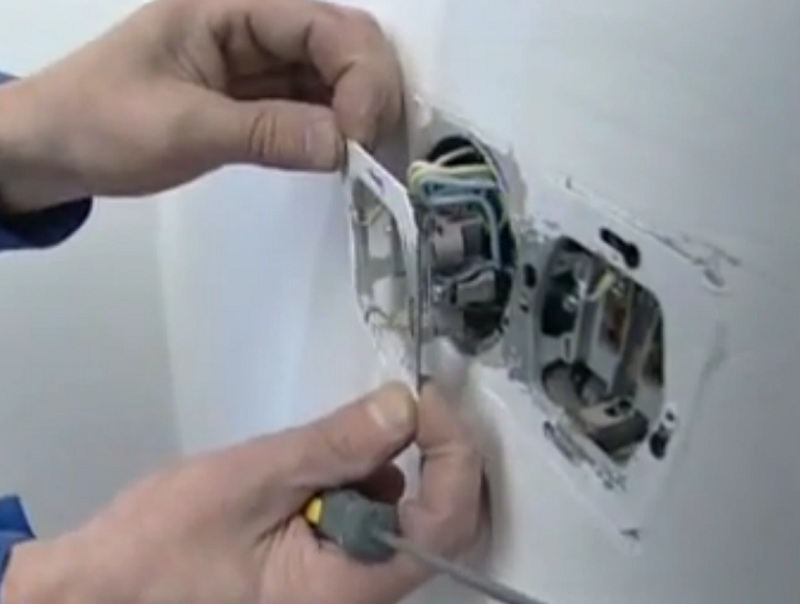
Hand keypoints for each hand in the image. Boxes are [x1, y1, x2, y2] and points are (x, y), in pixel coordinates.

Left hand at [0, 0, 402, 211]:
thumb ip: (267, 133)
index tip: (360, 138)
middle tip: (371, 153)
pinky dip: (335, 130)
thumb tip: (347, 149)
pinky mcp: (258, 96)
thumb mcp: (182, 129)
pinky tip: (344, 157)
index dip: (358, 74)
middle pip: (342, 42)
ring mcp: (258, 62)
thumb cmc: (101, 125)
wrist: (54, 148)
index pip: (320, 24)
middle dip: (369, 91)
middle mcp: (253, 25)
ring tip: (364, 163)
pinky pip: (314, 104)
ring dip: (359, 114)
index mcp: (228, 8)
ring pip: (335, 75)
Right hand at [2, 382, 482, 603]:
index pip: (443, 527)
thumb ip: (332, 445)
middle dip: (418, 453)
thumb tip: (405, 405)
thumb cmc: (162, 546)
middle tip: (385, 404)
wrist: (103, 587)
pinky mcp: (322, 565)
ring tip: (308, 454)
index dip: (453, 457)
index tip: (425, 400)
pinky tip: (303, 471)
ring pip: (396, 510)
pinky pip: (363, 513)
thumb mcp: (250, 482)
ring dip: (374, 463)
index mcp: (348, 588)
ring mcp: (341, 581)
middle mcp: (359, 592)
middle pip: (431, 518)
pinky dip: (349, 477)